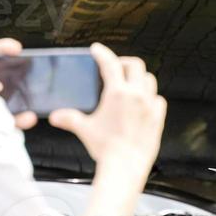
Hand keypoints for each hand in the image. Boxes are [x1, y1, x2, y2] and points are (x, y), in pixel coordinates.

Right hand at [47, 43, 166, 173]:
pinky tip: (144, 103)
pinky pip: (159, 99)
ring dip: (140, 78)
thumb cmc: (106, 148)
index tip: (97, 50)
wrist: (126, 166)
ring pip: (149, 79)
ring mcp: (149, 105)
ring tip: (131, 83)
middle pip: (135, 65)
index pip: (110, 64)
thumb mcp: (85, 130)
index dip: (102, 53)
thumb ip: (70, 119)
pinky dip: (151, 97)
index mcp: (117, 94)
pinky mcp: (158, 117)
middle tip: (116, 67)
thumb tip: (56, 116)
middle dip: (124, 63)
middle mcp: (136, 95)